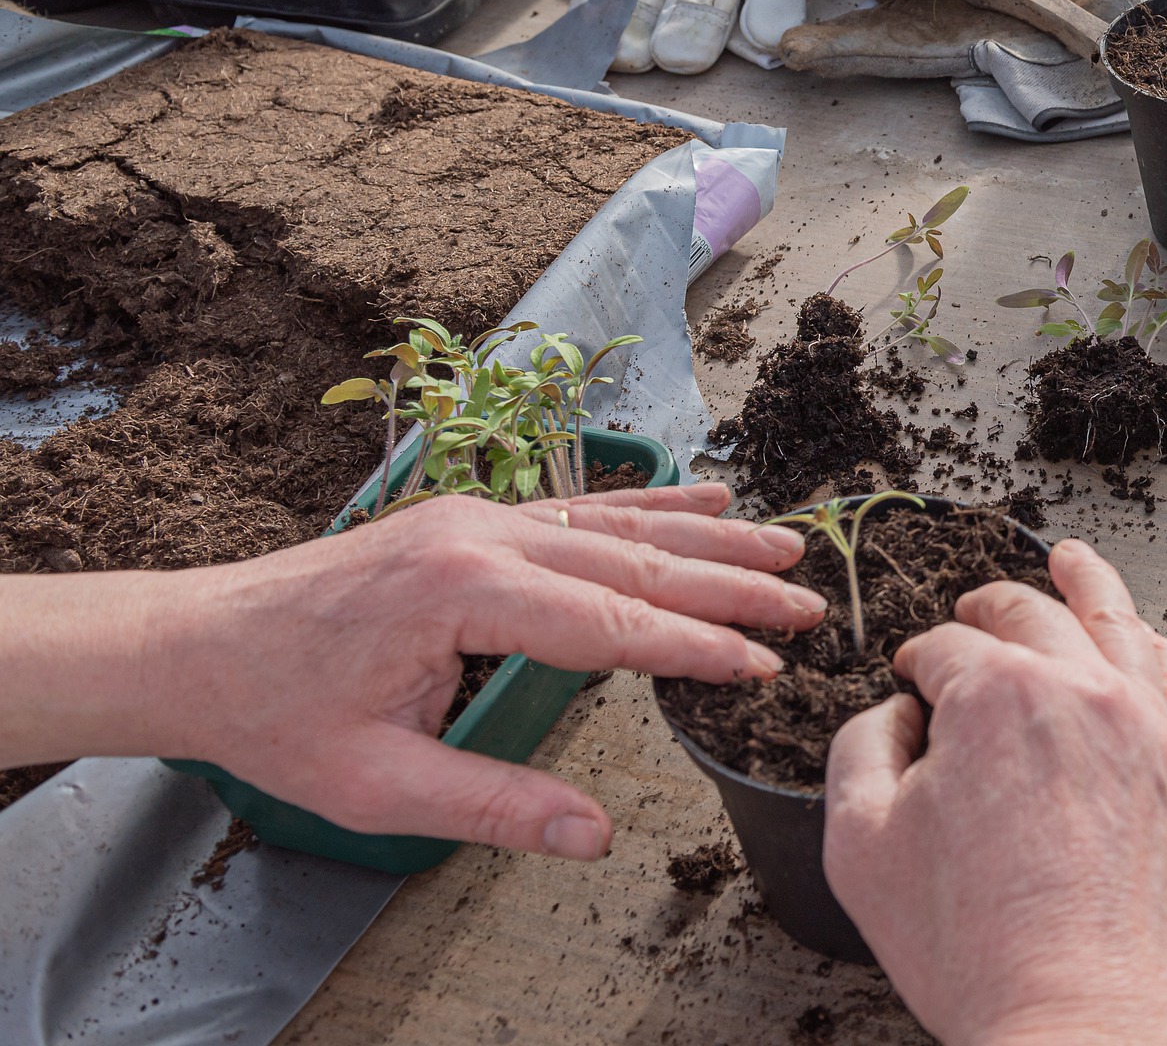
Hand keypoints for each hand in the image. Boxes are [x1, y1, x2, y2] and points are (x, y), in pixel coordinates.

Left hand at [0, 484, 819, 859]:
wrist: (196, 642)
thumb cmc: (278, 715)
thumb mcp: (377, 784)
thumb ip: (494, 806)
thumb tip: (596, 833)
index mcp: (462, 593)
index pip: (610, 622)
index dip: (696, 645)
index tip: (766, 664)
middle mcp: (480, 535)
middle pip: (632, 561)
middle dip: (729, 584)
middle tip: (809, 603)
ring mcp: (478, 515)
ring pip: (618, 523)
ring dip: (708, 534)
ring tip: (786, 544)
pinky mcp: (471, 517)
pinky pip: (580, 507)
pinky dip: (650, 504)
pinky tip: (704, 494)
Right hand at [824, 539, 1166, 1045]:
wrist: (1081, 1024)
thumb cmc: (979, 953)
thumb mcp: (859, 846)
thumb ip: (859, 750)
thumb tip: (893, 716)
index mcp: (993, 696)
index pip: (945, 647)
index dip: (919, 662)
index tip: (913, 684)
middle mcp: (1078, 691)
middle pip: (1028, 615)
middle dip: (988, 608)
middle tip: (970, 614)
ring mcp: (1145, 725)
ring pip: (1115, 620)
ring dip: (1085, 581)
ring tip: (1073, 560)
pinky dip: (1150, 644)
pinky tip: (1140, 639)